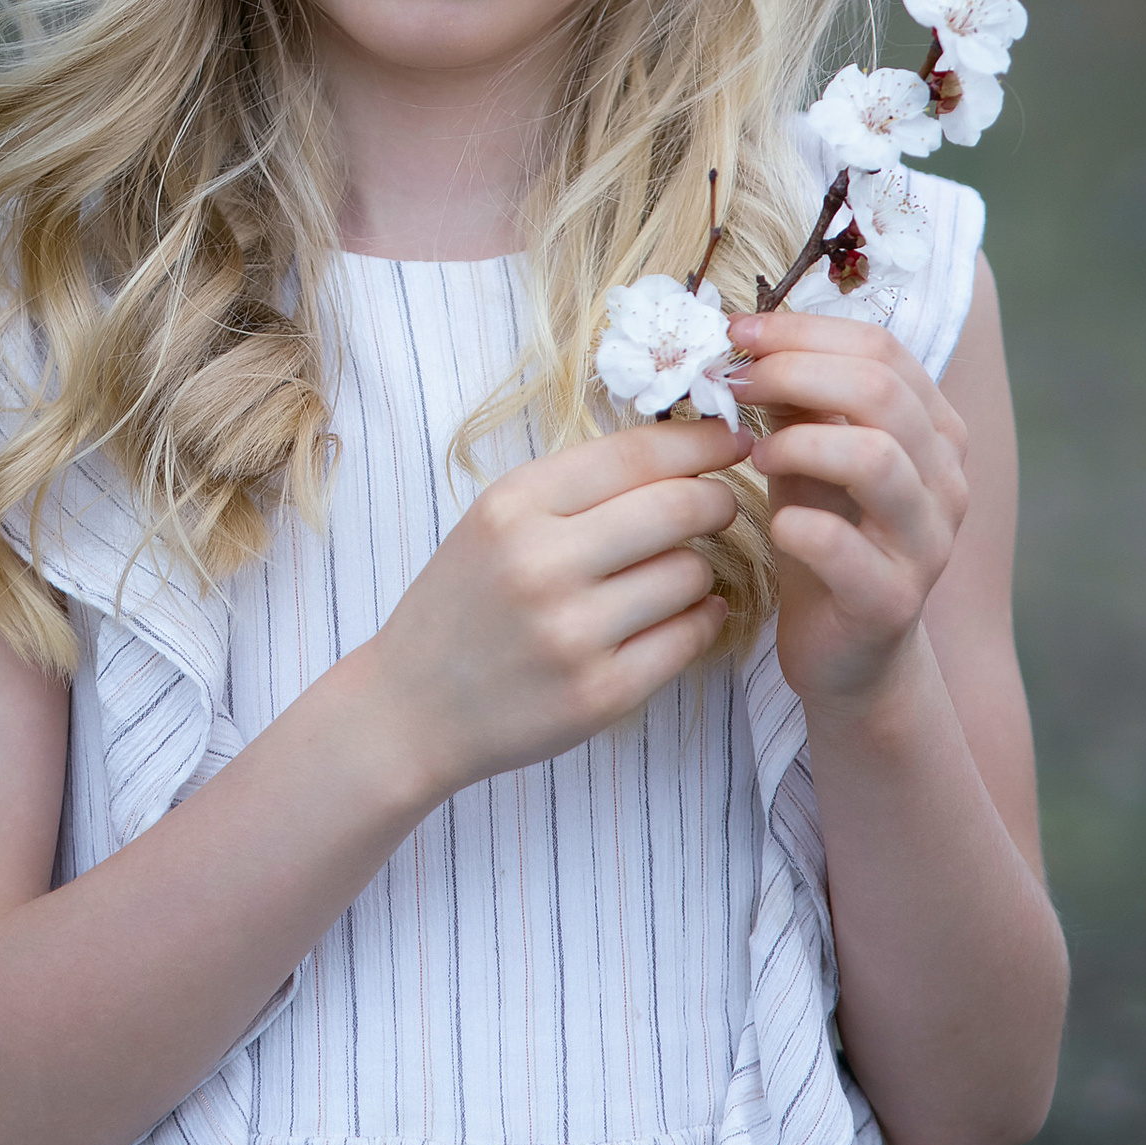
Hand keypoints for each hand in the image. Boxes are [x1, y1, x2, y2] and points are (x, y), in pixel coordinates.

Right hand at [362, 420, 744, 804]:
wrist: (412, 708)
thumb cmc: (464, 601)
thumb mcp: (497, 520)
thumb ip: (578, 486)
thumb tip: (685, 450)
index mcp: (514, 506)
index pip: (636, 454)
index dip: (700, 439)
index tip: (733, 436)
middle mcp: (543, 564)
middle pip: (679, 508)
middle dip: (716, 499)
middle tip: (719, 505)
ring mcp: (574, 633)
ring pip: (691, 573)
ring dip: (698, 567)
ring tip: (671, 573)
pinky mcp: (602, 693)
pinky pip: (690, 636)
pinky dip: (701, 618)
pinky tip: (683, 614)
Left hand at [722, 305, 969, 716]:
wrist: (849, 652)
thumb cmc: (828, 536)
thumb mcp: (812, 453)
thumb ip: (799, 398)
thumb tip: (749, 337)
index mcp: (934, 429)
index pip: (882, 349)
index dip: (804, 330)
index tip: (738, 331)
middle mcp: (945, 479)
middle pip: (881, 392)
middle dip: (794, 373)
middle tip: (736, 385)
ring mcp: (927, 542)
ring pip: (875, 459)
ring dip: (800, 443)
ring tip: (757, 455)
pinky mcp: (892, 601)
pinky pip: (845, 547)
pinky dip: (799, 525)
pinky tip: (775, 523)